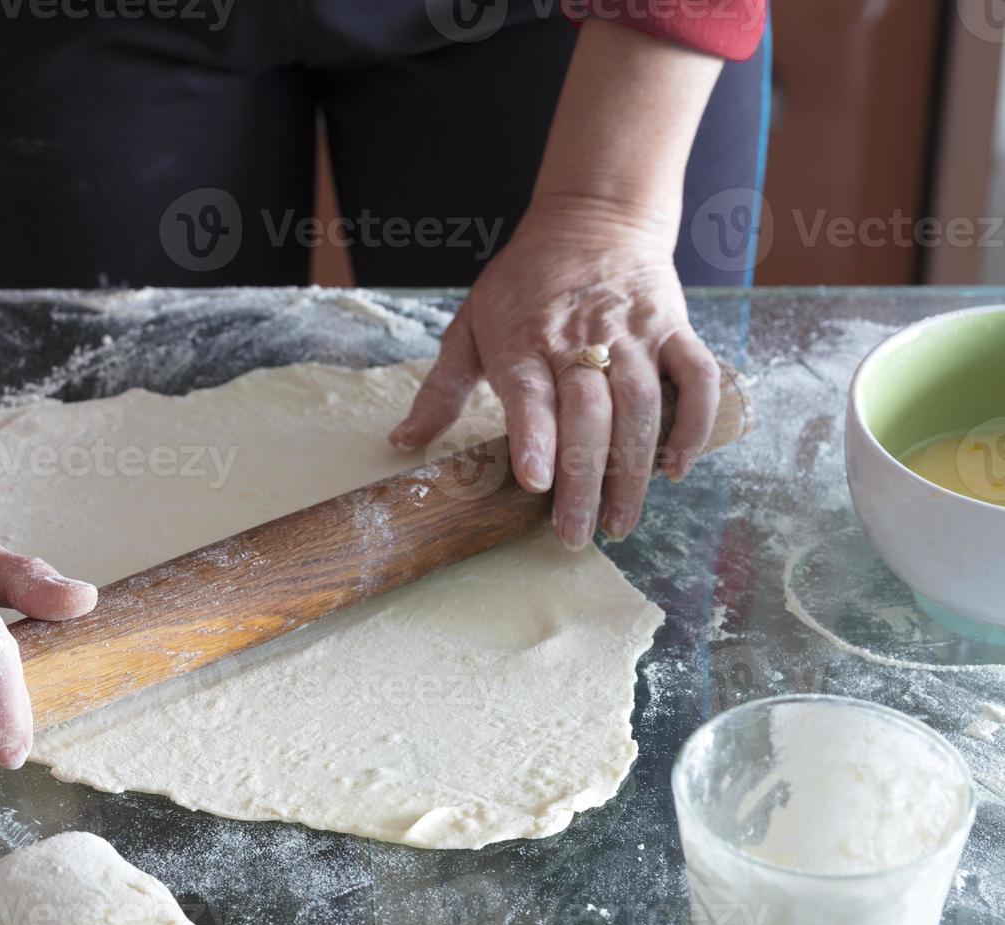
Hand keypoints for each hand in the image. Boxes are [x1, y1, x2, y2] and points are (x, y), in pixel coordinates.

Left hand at [390, 197, 719, 547]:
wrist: (590, 216)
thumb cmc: (522, 282)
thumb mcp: (469, 325)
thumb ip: (440, 389)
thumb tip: (402, 441)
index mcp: (522, 341)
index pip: (530, 394)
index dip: (535, 437)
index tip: (536, 482)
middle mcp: (579, 340)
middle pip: (589, 415)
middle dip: (585, 480)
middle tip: (577, 535)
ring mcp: (631, 334)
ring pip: (643, 405)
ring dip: (635, 468)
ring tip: (622, 520)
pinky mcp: (673, 328)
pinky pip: (696, 378)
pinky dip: (694, 423)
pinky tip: (677, 466)